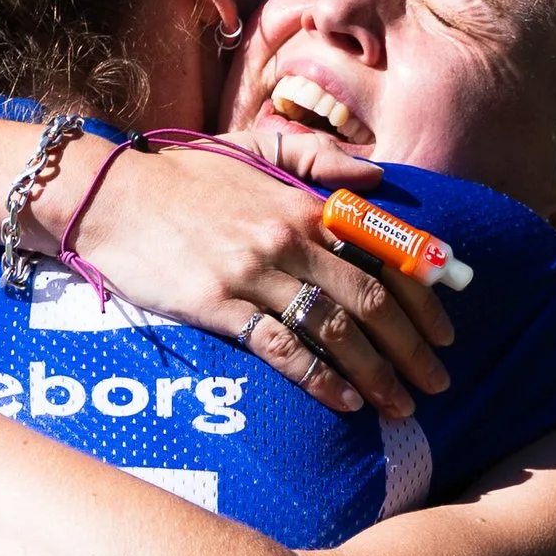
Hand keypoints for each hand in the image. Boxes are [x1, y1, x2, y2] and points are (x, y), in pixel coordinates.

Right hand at [50, 135, 452, 421]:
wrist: (108, 196)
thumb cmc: (181, 176)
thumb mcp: (253, 147)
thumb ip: (317, 158)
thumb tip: (378, 176)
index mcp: (304, 204)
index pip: (383, 254)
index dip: (424, 297)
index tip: (447, 334)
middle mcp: (289, 238)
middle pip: (371, 301)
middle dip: (413, 349)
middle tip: (438, 385)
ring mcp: (254, 274)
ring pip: (335, 329)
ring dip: (377, 373)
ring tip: (400, 407)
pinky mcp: (219, 306)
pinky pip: (282, 348)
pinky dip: (320, 378)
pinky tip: (345, 402)